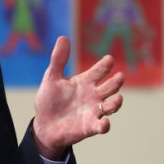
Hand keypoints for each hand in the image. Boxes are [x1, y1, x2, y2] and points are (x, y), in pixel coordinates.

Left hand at [33, 36, 124, 159]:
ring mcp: (93, 111)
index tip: (109, 59)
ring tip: (119, 98)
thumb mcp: (51, 78)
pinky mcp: (90, 127)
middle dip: (115, 82)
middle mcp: (93, 95)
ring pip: (110, 106)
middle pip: (109, 87)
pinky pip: (101, 126)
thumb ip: (58, 60)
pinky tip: (104, 122)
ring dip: (116, 103)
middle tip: (120, 76)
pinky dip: (104, 125)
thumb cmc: (49, 100)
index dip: (104, 65)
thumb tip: (63, 37)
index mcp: (85, 82)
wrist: (43, 125)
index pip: (99, 71)